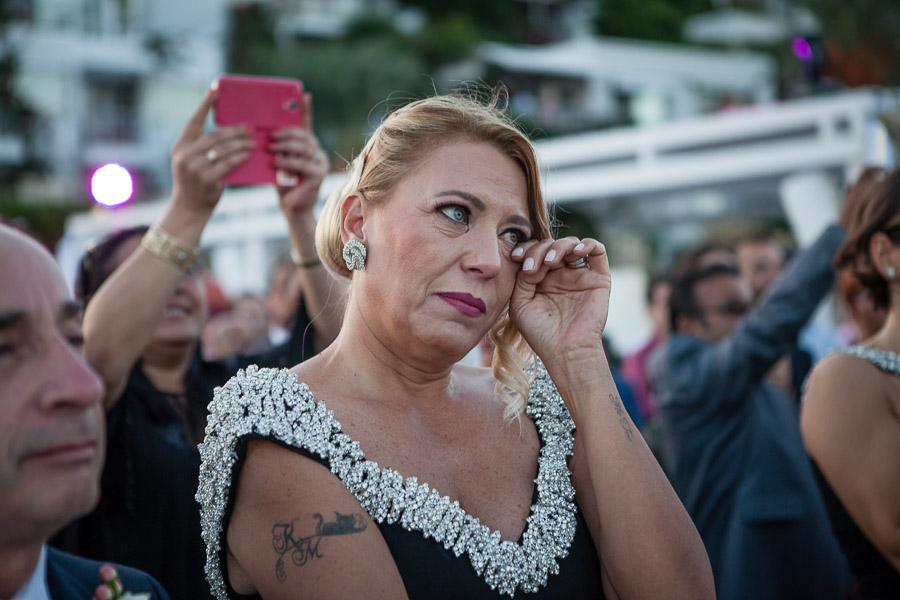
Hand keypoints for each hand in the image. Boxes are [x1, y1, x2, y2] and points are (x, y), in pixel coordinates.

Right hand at [170, 88, 252, 216]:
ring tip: (253, 141)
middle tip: (250, 127)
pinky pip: (227, 164)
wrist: (189, 209)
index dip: (205, 106)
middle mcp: (184, 154)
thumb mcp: (192, 162)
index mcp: (180, 146)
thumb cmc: (196, 184)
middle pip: (214, 135)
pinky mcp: (206, 179)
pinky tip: (248, 154)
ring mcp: (194, 167)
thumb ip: (203, 148)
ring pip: (222, 149)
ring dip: (240, 143)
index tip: (215, 90)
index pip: (194, 122)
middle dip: (234, 130)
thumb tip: (230, 134)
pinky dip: (239, 157)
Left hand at [272, 93, 329, 217]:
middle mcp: (316, 151)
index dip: (306, 109)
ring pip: (304, 148)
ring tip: (270, 149)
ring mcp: (320, 163)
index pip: (306, 123)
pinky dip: (288, 163)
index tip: (304, 95)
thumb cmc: (282, 183)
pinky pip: (303, 165)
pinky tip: (275, 164)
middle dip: (286, 133)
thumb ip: (275, 148)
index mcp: (306, 145)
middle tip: (269, 136)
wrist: (291, 206)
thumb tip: (260, 134)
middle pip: (304, 135)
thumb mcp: (277, 161)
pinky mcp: (318, 176)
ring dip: (285, 147)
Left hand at [508, 237, 610, 364]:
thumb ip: (521, 279)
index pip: (534, 252)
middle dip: (539, 250)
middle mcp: (560, 274)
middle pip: (550, 245)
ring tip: (550, 262)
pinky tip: (576, 251)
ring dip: (558, 246)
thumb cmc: (541, 332)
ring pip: (571, 244)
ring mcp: (579, 275)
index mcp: (540, 279)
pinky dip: (588, 244)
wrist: (566, 351)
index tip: (516, 257)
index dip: (525, 249)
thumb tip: (532, 261)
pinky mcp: (598, 278)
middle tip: (532, 266)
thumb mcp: (520, 303)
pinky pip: (598, 250)